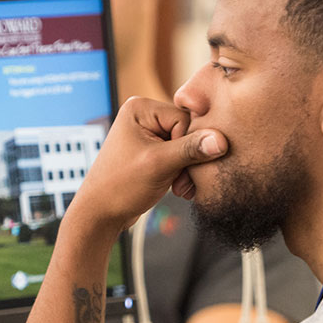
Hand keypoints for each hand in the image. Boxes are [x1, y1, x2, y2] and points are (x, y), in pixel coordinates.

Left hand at [68, 97, 227, 233]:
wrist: (100, 214)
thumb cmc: (120, 187)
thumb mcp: (159, 165)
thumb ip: (191, 150)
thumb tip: (221, 140)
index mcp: (140, 107)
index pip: (185, 119)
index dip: (187, 146)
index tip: (177, 168)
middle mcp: (144, 115)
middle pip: (188, 132)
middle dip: (187, 159)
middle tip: (179, 183)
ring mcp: (148, 133)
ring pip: (186, 146)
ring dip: (186, 169)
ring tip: (177, 188)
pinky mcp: (152, 150)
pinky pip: (179, 156)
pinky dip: (181, 172)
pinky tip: (177, 188)